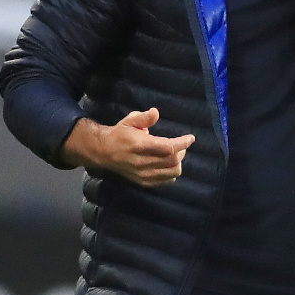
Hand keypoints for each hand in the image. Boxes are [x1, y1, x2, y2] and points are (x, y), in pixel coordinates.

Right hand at [61, 107, 194, 186]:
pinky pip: (165, 181)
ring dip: (178, 163)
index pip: (167, 148)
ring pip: (171, 173)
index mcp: (139, 146)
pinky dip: (171, 173)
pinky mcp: (142, 182)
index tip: (191, 138)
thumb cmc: (120, 134)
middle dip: (182, 151)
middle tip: (181, 144)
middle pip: (172, 161)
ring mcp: (142, 174)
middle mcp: (141, 162)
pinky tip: (168, 164)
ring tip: (176, 154)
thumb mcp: (130, 120)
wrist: (104, 152)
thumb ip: (144, 117)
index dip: (182, 143)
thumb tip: (155, 112)